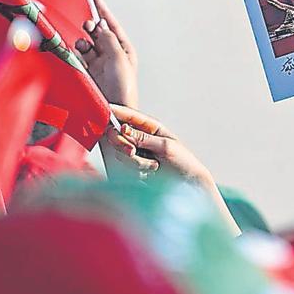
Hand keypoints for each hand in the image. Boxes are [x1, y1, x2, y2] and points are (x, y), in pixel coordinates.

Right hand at [74, 0, 138, 107]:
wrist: (111, 111)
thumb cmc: (122, 87)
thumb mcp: (119, 59)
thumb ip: (109, 40)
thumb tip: (101, 26)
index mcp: (124, 50)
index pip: (112, 27)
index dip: (104, 12)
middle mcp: (111, 55)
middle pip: (97, 33)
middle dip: (91, 27)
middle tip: (87, 25)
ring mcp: (97, 63)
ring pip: (86, 43)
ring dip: (83, 41)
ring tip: (84, 44)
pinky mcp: (86, 72)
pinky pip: (78, 55)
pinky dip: (76, 51)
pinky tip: (77, 51)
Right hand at [104, 104, 239, 234]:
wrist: (188, 184)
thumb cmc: (183, 162)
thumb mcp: (165, 147)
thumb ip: (144, 138)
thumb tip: (123, 129)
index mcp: (152, 128)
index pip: (130, 116)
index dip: (116, 112)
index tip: (105, 109)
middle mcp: (141, 138)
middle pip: (117, 135)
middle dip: (122, 144)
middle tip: (132, 152)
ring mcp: (136, 153)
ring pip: (121, 154)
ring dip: (136, 162)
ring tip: (154, 166)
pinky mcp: (134, 167)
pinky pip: (125, 167)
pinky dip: (138, 171)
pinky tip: (151, 173)